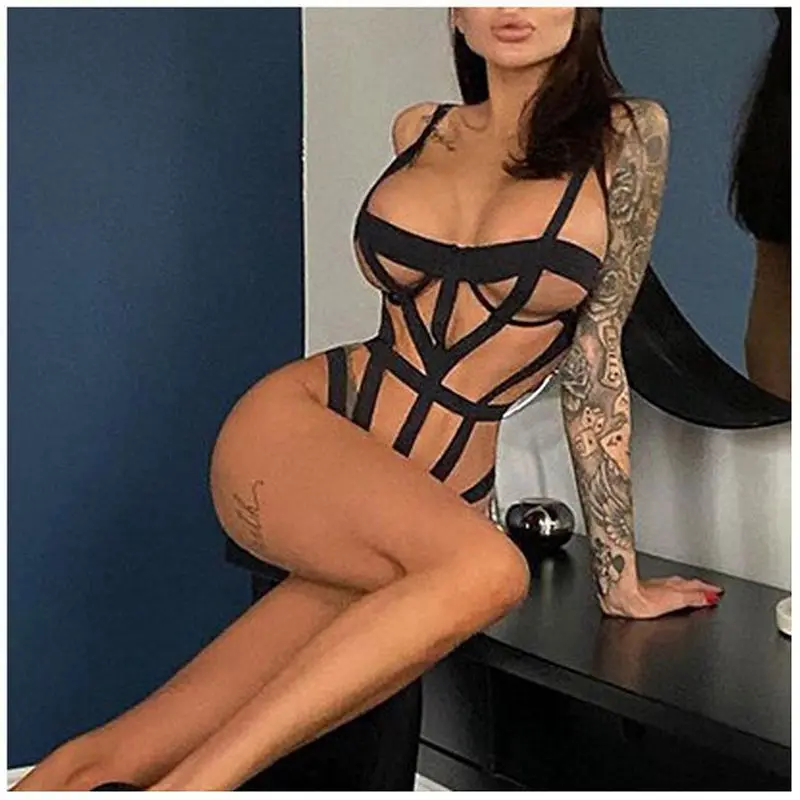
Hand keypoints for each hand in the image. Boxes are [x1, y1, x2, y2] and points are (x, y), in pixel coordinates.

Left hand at [598, 575, 723, 618]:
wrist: (620, 598)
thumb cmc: (641, 601)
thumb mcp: (675, 601)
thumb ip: (692, 598)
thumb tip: (710, 597)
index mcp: (675, 586)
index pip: (697, 586)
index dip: (708, 589)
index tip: (718, 591)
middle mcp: (666, 583)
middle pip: (688, 583)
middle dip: (700, 586)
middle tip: (711, 589)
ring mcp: (655, 585)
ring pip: (677, 583)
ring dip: (688, 586)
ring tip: (695, 589)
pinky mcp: (645, 589)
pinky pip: (666, 586)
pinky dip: (675, 588)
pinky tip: (670, 591)